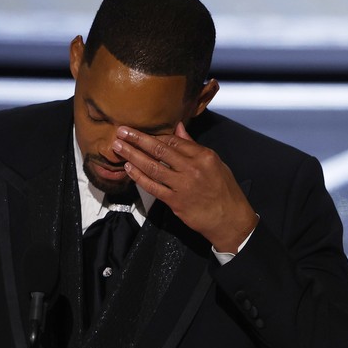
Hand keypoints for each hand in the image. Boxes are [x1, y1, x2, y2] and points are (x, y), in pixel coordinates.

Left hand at [112, 123, 257, 252]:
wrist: (229, 219)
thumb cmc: (224, 191)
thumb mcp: (215, 163)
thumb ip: (193, 147)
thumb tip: (178, 128)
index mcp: (203, 155)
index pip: (173, 140)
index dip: (154, 136)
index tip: (140, 132)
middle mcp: (192, 168)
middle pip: (160, 149)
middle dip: (138, 139)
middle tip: (121, 131)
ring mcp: (182, 185)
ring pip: (152, 166)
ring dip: (133, 156)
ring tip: (118, 147)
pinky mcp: (175, 201)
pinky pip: (152, 186)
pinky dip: (139, 177)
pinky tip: (128, 168)